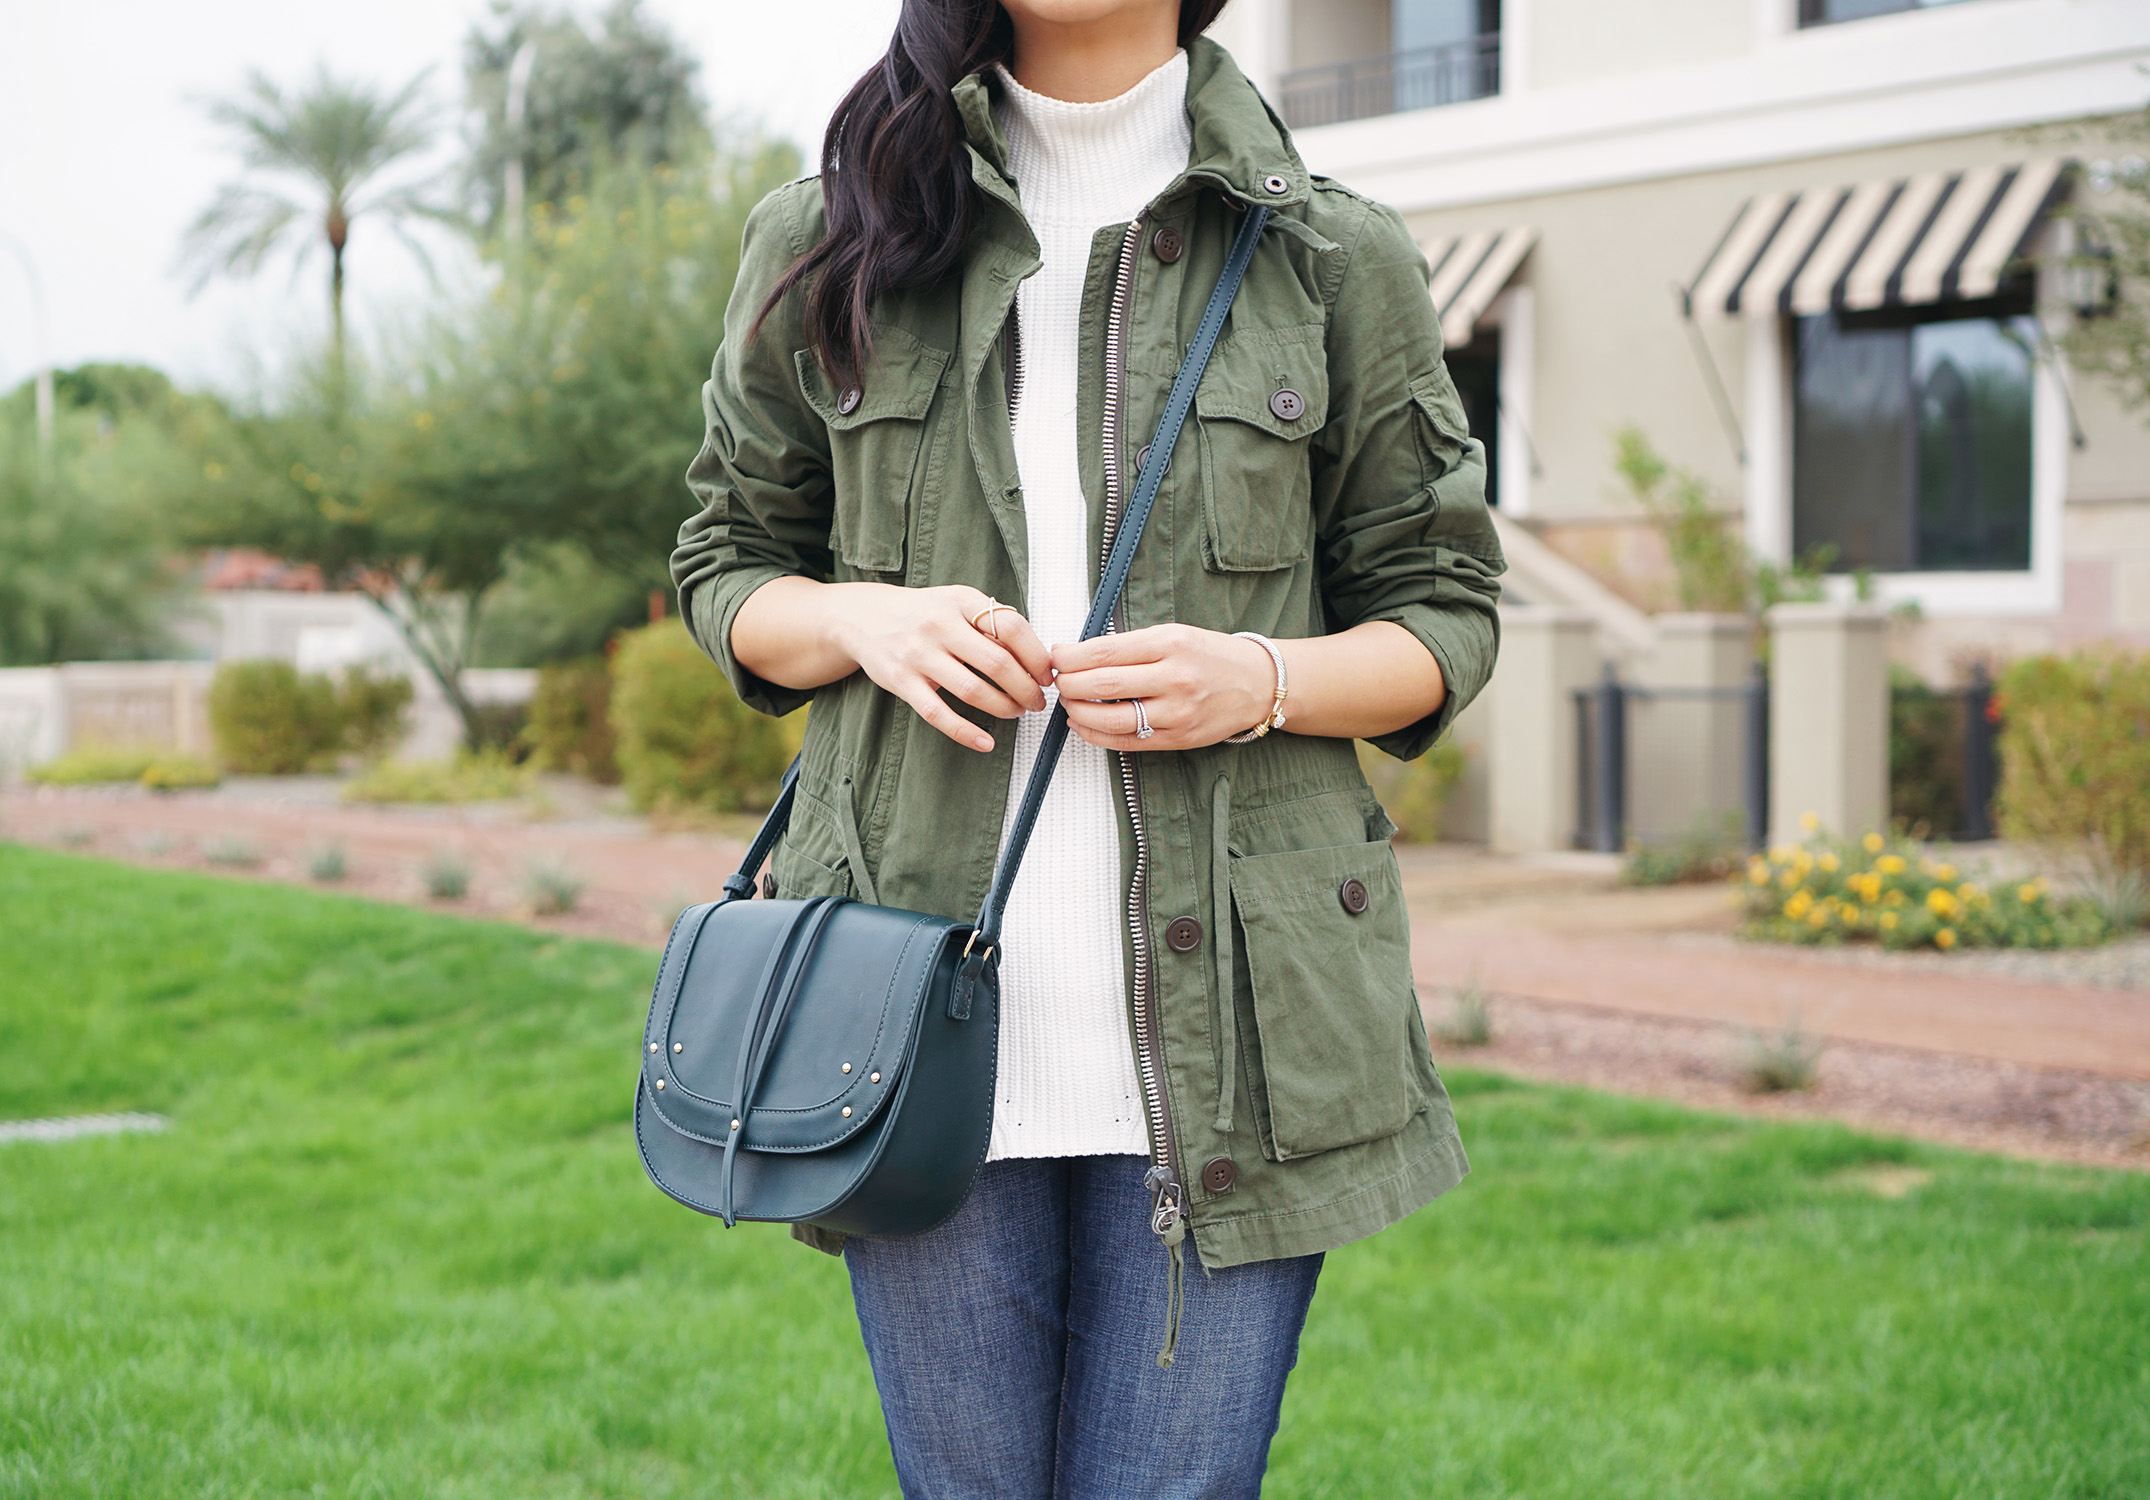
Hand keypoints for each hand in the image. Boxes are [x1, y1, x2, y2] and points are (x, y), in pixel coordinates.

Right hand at [828, 584, 1052, 752]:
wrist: (864, 616)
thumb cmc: (922, 613)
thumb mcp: (956, 602)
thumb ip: (990, 622)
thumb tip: (1035, 656)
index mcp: (960, 601)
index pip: (1012, 627)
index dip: (1036, 656)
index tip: (1046, 674)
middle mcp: (939, 624)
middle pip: (998, 663)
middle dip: (1027, 689)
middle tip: (1037, 701)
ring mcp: (918, 654)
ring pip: (973, 691)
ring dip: (1004, 708)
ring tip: (1016, 712)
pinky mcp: (901, 681)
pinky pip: (939, 714)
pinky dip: (966, 732)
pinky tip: (985, 742)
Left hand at [1051, 625, 1275, 751]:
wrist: (1258, 683)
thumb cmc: (1211, 655)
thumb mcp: (1175, 634)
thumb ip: (1131, 645)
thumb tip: (1079, 655)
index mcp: (1170, 644)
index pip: (1104, 651)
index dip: (1070, 657)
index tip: (1057, 656)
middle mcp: (1174, 678)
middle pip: (1102, 685)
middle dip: (1069, 683)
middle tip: (1058, 679)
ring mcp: (1176, 713)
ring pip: (1110, 718)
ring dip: (1078, 711)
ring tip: (1069, 702)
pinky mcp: (1177, 739)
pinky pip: (1125, 742)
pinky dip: (1095, 735)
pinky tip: (1083, 724)